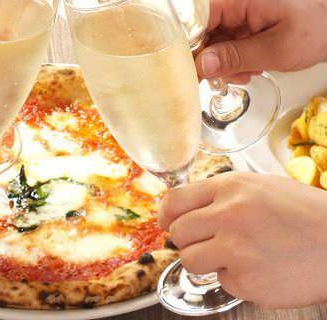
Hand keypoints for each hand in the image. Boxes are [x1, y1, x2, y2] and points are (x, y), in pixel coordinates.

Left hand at [159, 172, 326, 307]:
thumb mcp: (257, 185)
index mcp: (230, 187)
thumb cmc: (301, 212)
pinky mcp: (248, 281)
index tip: (167, 222)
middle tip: (206, 240)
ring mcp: (237, 249)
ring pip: (190, 260)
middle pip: (178, 232)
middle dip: (187, 239)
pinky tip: (258, 267)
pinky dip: (235, 278)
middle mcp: (228, 215)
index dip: (165, 214)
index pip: (174, 200)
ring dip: (204, 260)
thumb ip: (220, 194)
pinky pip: (222, 281)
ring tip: (232, 254)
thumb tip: (186, 206)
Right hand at [195, 0, 326, 80]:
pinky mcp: (237, 8)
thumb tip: (200, 67)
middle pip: (198, 31)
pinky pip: (222, 34)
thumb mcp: (276, 50)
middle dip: (213, 59)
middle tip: (237, 75)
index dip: (191, 52)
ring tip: (250, 68)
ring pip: (209, 36)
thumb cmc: (318, 24)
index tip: (199, 76)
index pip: (191, 24)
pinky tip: (250, 60)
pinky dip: (233, 51)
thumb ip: (235, 58)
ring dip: (225, 58)